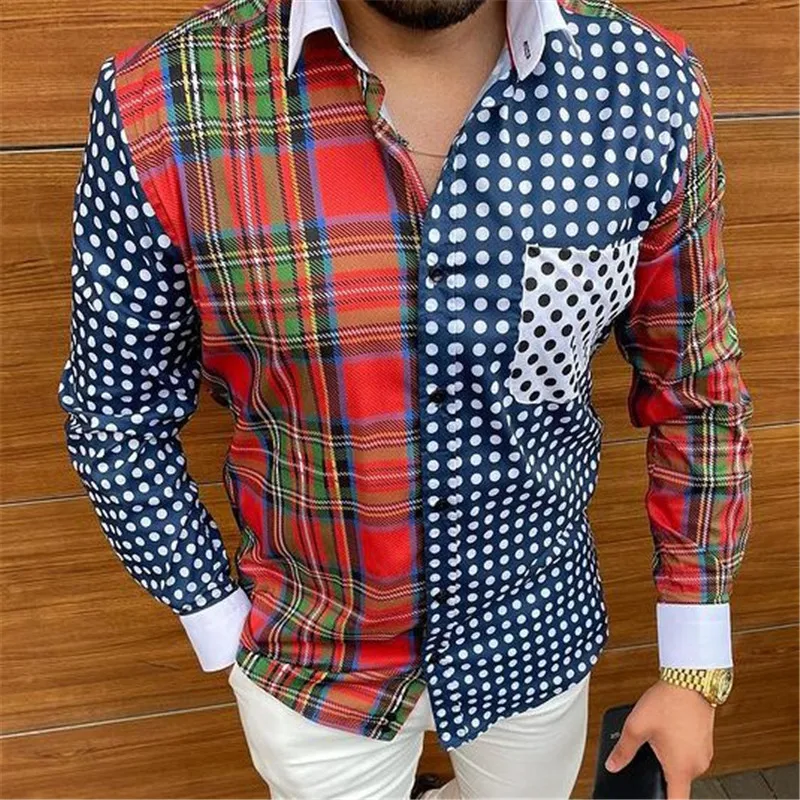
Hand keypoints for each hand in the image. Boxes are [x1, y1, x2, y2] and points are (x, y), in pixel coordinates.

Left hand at [604, 679, 715, 799]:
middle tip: (649, 753)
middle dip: (660, 772)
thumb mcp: (637, 726)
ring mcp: (704, 754)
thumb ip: (623, 750)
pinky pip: (689, 754)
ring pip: (682, 767)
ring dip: (669, 759)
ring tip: (658, 738)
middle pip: (676, 783)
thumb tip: (613, 765)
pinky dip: (678, 749)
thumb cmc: (668, 702)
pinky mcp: (705, 743)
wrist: (690, 680)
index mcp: (681, 768)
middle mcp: (697, 766)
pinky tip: (668, 732)